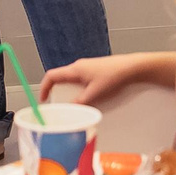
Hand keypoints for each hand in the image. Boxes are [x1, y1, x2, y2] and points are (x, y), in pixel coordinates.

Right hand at [39, 53, 160, 108]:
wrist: (131, 67)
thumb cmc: (113, 76)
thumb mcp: (95, 93)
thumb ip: (80, 101)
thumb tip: (70, 108)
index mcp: (75, 69)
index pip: (52, 76)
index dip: (44, 88)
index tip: (43, 100)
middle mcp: (78, 66)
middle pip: (60, 78)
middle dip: (57, 92)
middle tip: (59, 105)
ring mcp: (87, 67)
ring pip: (71, 80)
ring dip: (69, 91)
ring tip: (74, 103)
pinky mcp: (94, 70)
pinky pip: (80, 80)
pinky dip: (78, 89)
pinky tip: (87, 97)